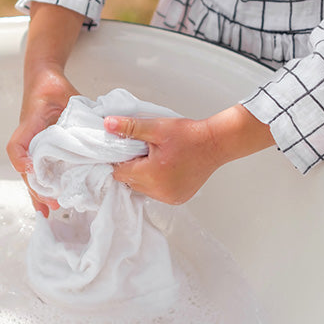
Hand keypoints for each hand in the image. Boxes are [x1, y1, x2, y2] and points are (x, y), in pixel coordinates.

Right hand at [8, 3, 85, 215]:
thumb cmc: (51, 88)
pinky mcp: (40, 150)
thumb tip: (101, 132)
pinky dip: (44, 187)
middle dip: (38, 190)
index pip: (17, 148)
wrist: (43, 80)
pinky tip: (51, 200)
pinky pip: (40, 171)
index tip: (33, 174)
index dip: (23, 163)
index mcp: (29, 128)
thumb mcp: (63, 96)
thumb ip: (77, 112)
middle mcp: (28, 142)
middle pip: (26, 171)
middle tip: (51, 206)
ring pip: (32, 175)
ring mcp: (32, 148)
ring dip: (40, 193)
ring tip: (48, 211)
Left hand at [105, 104, 274, 204]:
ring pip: (142, 189)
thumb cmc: (188, 135)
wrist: (215, 143)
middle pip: (130, 182)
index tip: (129, 149)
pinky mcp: (177, 199)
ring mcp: (169, 198)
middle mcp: (159, 191)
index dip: (120, 160)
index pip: (119, 172)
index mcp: (151, 174)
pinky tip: (165, 169)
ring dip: (143, 176)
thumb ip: (130, 127)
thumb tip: (108, 124)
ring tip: (156, 159)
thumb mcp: (156, 127)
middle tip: (145, 152)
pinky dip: (155, 183)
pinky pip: (156, 193)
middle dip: (132, 167)